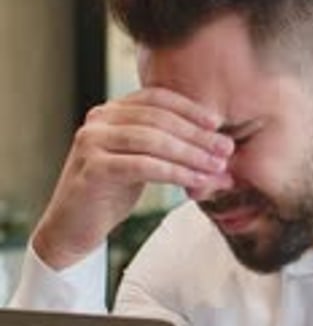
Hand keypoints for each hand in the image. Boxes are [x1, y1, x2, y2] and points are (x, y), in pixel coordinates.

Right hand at [32, 87, 233, 268]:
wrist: (72, 227)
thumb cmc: (109, 194)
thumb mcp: (139, 161)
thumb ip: (163, 145)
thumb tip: (214, 144)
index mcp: (110, 112)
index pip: (156, 97)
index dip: (189, 108)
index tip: (218, 124)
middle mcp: (98, 120)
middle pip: (159, 119)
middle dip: (197, 135)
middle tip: (226, 150)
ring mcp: (92, 142)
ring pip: (153, 141)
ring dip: (191, 154)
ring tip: (217, 167)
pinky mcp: (93, 168)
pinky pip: (143, 166)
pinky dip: (174, 173)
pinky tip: (196, 181)